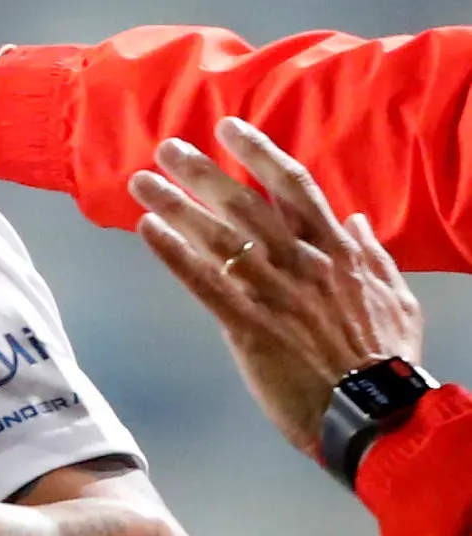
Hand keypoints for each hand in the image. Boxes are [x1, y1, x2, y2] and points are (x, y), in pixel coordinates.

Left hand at [127, 117, 427, 459]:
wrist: (373, 408)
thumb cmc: (385, 356)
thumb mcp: (395, 295)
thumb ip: (370, 254)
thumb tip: (355, 220)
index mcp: (336, 250)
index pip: (293, 185)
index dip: (259, 152)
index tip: (228, 128)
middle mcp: (300, 261)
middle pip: (244, 203)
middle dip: (202, 172)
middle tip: (165, 147)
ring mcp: (272, 292)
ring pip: (217, 238)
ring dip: (176, 206)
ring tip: (140, 183)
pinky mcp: (247, 325)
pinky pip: (203, 283)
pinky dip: (174, 254)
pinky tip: (147, 231)